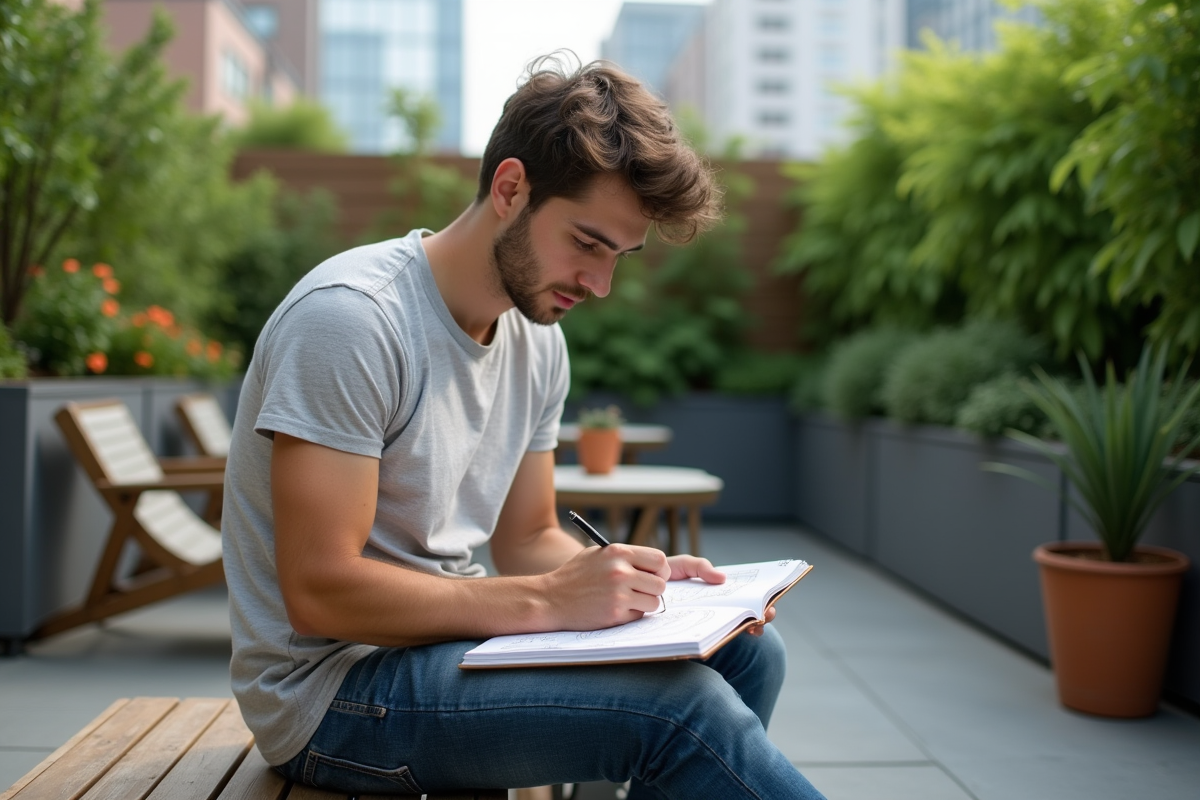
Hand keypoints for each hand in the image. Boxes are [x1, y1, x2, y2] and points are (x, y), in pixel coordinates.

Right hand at [541, 544, 669, 630]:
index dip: (660, 570)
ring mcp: (618, 594)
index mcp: (617, 552)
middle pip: (660, 583)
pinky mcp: (614, 613)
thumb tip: (650, 564)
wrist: (550, 599)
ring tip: (628, 601)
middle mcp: (620, 571)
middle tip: (642, 592)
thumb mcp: (597, 555)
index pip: (659, 560)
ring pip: (654, 602)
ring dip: (645, 604)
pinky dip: (631, 615)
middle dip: (654, 589)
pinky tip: (615, 609)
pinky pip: (639, 615)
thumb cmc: (574, 576)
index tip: (654, 576)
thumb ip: (623, 556)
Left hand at [665, 556, 774, 635]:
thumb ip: (700, 566)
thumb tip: (723, 578)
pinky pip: (709, 643)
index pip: (745, 599)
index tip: (768, 603)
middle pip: (745, 616)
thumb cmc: (663, 580)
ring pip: (732, 630)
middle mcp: (716, 612)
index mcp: (717, 595)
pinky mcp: (692, 640)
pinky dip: (721, 640)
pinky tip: (727, 635)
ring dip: (747, 629)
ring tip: (752, 627)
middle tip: (765, 615)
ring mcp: (706, 626)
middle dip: (761, 616)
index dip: (761, 601)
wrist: (634, 594)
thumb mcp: (681, 566)